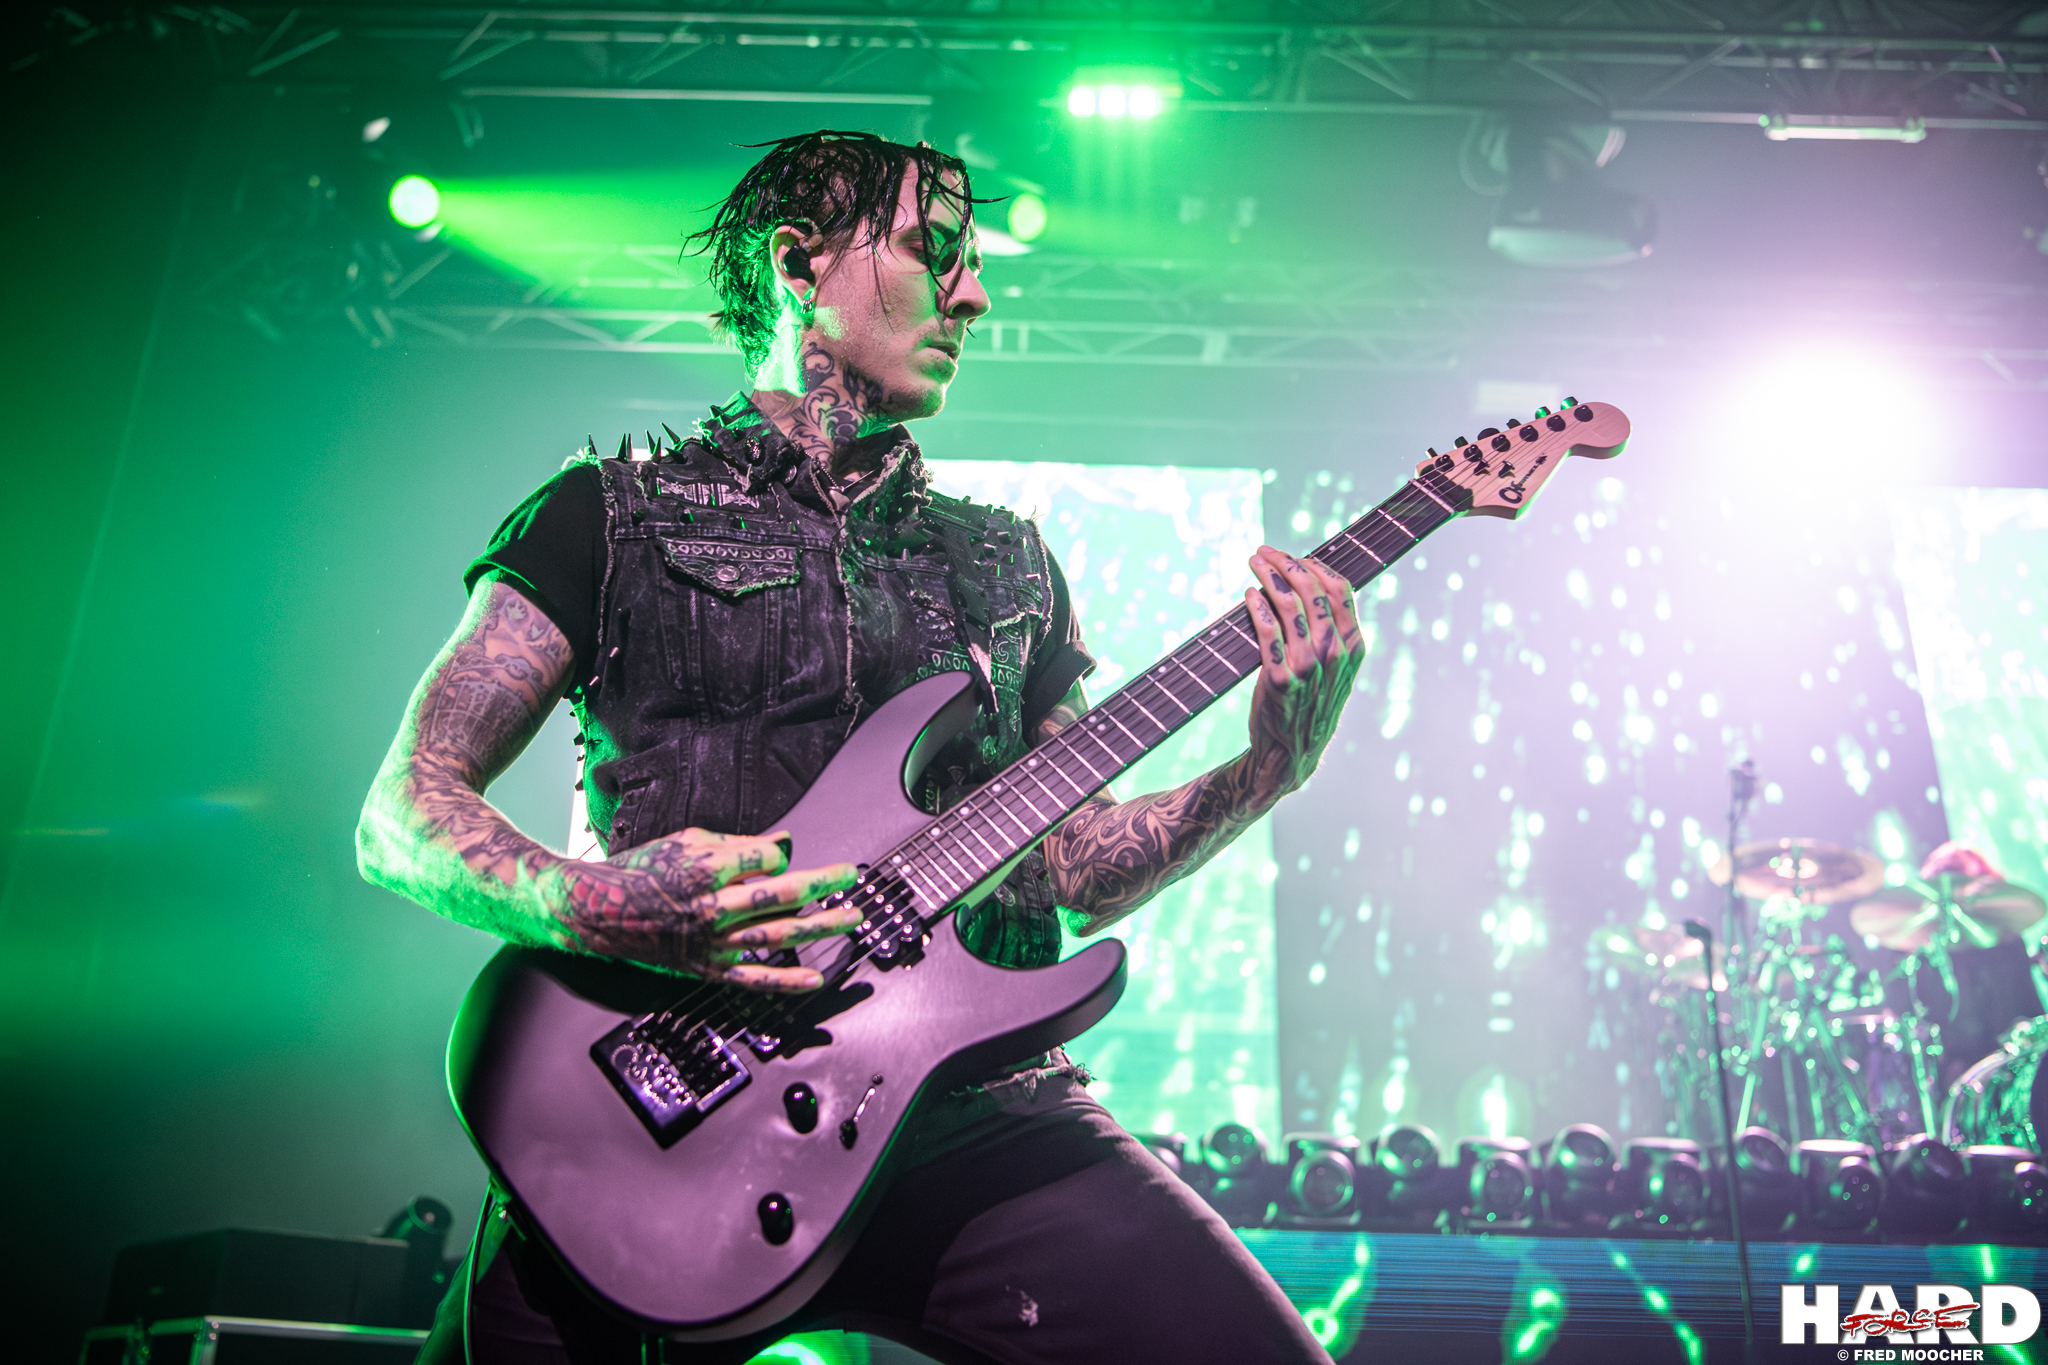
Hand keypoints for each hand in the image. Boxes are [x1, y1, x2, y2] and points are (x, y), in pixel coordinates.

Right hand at [552, 828, 860, 991]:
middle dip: (822, 884)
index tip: (782, 854)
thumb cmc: (642, 869)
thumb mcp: (686, 840)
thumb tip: (784, 843)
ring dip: (820, 926)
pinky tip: (816, 978)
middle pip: (781, 895)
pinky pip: (752, 977)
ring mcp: (711, 942)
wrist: (597, 910)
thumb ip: (738, 843)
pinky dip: (785, 980)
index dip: (779, 855)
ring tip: (852, 916)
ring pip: (776, 934)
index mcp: (705, 869)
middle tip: (851, 875)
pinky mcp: (706, 967)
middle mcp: (712, 907)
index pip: (765, 860)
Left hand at [1241, 548, 1366, 804]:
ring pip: (1288, 603)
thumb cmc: (1311, 705)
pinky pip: (1266, 629)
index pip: (1340, 589)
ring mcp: (1308, 666)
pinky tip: (1248, 596)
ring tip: (1253, 563)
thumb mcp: (1336, 669)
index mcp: (1352, 647)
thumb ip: (1333, 632)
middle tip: (1264, 552)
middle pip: (1312, 589)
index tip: (1292, 556)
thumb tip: (1313, 585)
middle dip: (1285, 562)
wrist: (1292, 752)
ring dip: (1267, 576)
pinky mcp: (1279, 678)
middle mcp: (1334, 654)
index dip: (1314, 565)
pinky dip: (1256, 605)